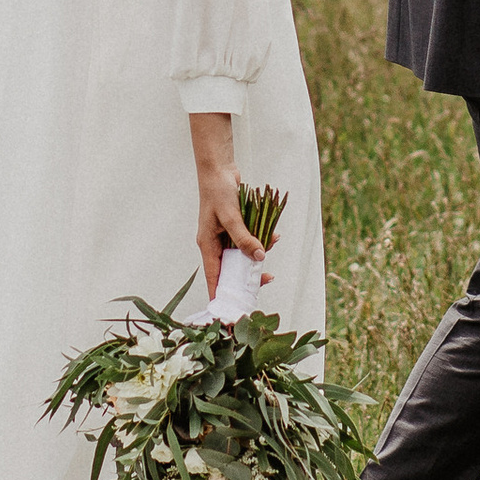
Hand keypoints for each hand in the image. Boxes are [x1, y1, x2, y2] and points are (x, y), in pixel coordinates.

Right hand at [189, 111, 264, 298]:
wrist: (219, 169)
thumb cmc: (218, 191)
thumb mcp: (231, 216)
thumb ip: (244, 237)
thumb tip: (258, 258)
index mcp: (207, 245)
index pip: (214, 277)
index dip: (221, 295)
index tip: (230, 311)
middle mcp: (215, 244)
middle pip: (231, 269)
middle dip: (248, 274)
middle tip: (266, 279)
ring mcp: (225, 237)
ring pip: (243, 254)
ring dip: (258, 252)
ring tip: (272, 241)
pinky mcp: (235, 228)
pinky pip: (248, 240)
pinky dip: (260, 238)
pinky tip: (272, 233)